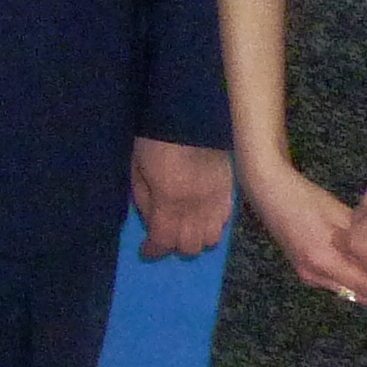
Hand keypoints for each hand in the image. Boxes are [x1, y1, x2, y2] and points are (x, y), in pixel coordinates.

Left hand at [129, 138, 234, 259]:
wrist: (191, 116)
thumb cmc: (155, 139)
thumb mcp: (137, 168)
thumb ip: (143, 199)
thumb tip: (151, 224)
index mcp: (169, 202)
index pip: (164, 241)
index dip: (153, 250)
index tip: (145, 250)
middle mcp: (196, 208)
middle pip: (190, 246)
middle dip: (173, 245)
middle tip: (164, 235)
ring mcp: (216, 202)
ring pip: (210, 240)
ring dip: (195, 239)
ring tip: (184, 228)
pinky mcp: (229, 193)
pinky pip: (225, 223)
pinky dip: (213, 227)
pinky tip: (201, 218)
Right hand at [242, 160, 366, 304]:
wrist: (268, 192)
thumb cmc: (306, 198)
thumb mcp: (340, 214)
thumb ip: (362, 239)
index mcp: (324, 259)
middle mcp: (315, 274)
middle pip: (361, 295)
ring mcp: (307, 275)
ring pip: (349, 292)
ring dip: (365, 283)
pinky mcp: (303, 271)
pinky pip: (335, 284)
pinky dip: (350, 277)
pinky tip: (355, 260)